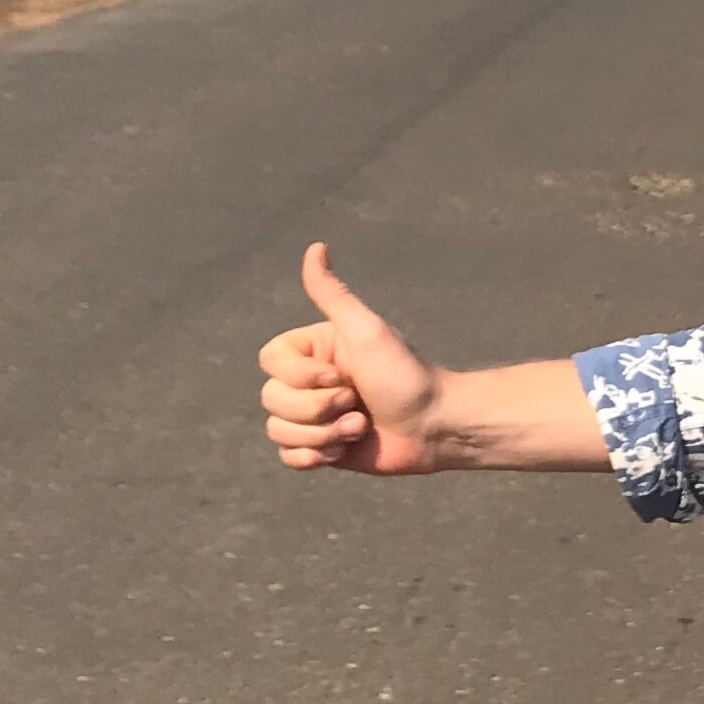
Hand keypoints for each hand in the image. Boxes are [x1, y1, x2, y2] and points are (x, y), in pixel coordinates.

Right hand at [258, 242, 445, 473]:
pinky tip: (345, 451)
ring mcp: (312, 417)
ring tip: (359, 429)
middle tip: (358, 405)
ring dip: (322, 436)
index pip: (269, 360)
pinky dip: (315, 457)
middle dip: (317, 410)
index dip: (300, 375)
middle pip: (271, 399)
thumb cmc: (405, 375)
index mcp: (314, 350)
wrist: (434, 427)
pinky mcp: (321, 448)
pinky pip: (288, 457)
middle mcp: (308, 382)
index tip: (341, 376)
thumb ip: (333, 294)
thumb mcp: (366, 331)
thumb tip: (316, 246)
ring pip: (278, 430)